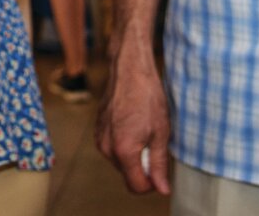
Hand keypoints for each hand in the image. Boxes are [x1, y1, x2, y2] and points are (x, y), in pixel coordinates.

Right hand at [96, 45, 171, 194]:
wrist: (129, 70)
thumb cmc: (147, 97)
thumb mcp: (161, 133)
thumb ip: (159, 164)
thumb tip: (161, 188)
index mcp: (123, 150)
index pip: (136, 186)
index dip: (151, 184)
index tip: (160, 171)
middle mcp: (106, 147)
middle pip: (127, 175)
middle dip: (142, 167)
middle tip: (154, 143)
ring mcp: (99, 138)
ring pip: (119, 161)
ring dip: (133, 155)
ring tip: (144, 131)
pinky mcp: (97, 130)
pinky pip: (112, 148)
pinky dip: (124, 144)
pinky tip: (133, 125)